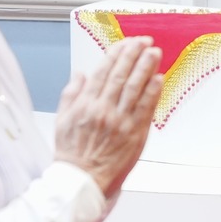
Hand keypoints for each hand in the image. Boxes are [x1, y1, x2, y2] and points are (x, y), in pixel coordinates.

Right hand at [54, 38, 162, 196]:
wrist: (81, 180)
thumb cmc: (72, 153)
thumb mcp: (62, 120)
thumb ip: (71, 94)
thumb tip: (80, 74)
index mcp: (85, 104)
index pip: (103, 72)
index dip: (116, 54)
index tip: (126, 43)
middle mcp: (103, 109)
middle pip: (121, 75)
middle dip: (133, 55)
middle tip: (144, 41)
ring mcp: (120, 121)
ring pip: (135, 88)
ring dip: (146, 67)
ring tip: (154, 53)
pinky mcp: (134, 133)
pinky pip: (146, 108)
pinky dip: (153, 91)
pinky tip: (158, 78)